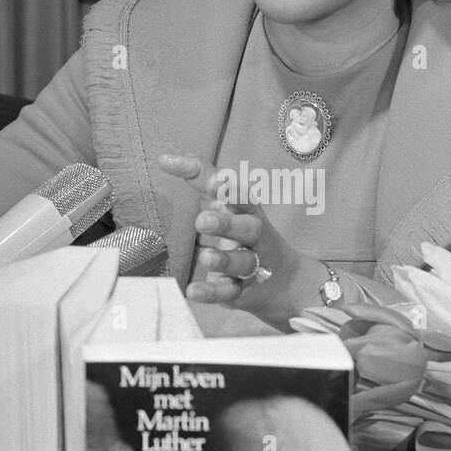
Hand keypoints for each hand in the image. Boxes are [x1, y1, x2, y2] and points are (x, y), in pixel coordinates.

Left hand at [156, 153, 326, 328]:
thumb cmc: (244, 235)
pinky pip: (228, 292)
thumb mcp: (227, 206)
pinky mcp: (242, 291)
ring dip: (224, 259)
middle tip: (202, 221)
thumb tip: (166, 158)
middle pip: (247, 228)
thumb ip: (201, 182)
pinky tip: (193, 291)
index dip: (222, 186)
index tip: (209, 179)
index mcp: (248, 211)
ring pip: (241, 262)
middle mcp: (254, 235)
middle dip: (227, 224)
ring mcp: (252, 264)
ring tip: (205, 257)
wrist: (283, 281)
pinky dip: (211, 292)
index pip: (236, 193)